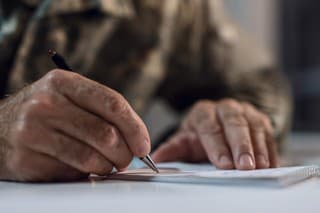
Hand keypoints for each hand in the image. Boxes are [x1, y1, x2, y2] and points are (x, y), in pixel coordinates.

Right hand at [0, 69, 150, 181]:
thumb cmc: (43, 114)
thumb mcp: (67, 98)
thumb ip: (100, 111)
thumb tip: (136, 138)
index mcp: (63, 82)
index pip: (113, 103)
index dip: (135, 127)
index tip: (143, 144)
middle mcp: (46, 103)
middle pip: (106, 134)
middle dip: (125, 153)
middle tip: (126, 159)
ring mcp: (33, 131)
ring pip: (92, 157)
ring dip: (108, 166)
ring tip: (107, 165)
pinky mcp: (27, 159)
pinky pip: (71, 172)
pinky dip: (85, 173)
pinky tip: (82, 167)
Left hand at [152, 99, 278, 169]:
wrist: (217, 126)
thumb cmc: (200, 136)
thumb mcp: (185, 141)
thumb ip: (173, 149)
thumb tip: (156, 158)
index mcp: (202, 112)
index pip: (209, 126)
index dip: (216, 145)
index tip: (222, 163)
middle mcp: (224, 108)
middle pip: (233, 123)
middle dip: (240, 145)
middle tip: (244, 166)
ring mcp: (244, 111)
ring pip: (253, 126)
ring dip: (257, 147)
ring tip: (259, 166)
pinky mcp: (260, 119)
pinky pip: (267, 132)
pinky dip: (269, 148)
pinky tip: (269, 163)